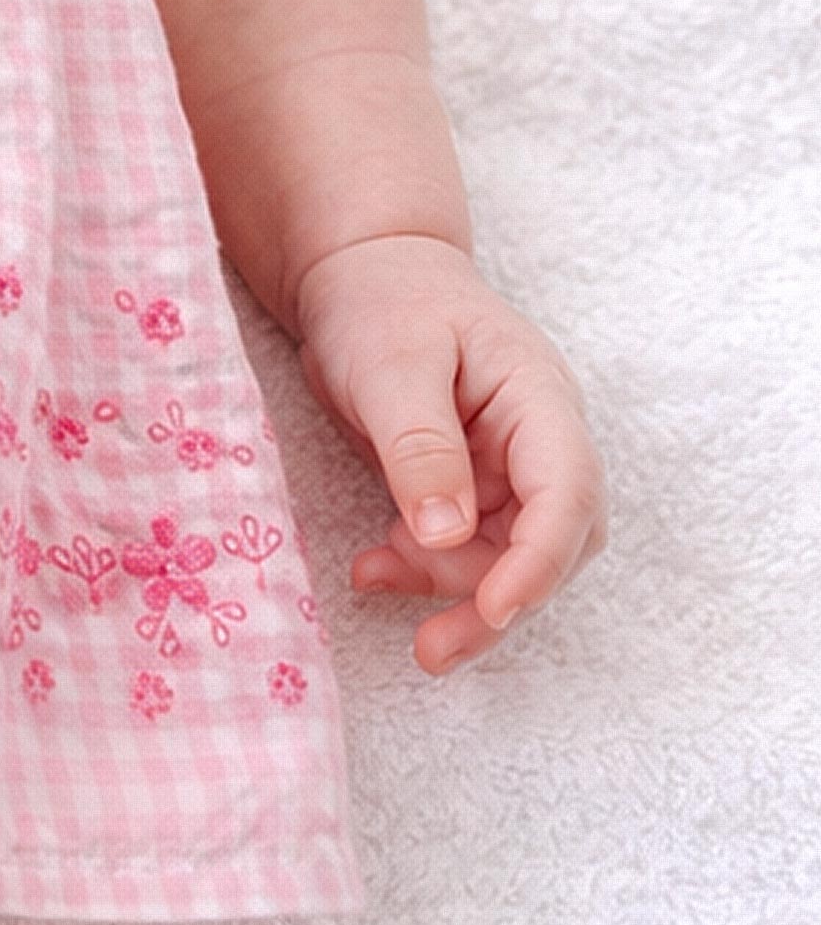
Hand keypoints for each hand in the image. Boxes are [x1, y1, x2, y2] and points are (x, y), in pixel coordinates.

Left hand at [292, 232, 606, 674]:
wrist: (357, 274)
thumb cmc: (381, 300)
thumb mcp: (392, 362)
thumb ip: (421, 444)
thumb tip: (448, 535)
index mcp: (541, 401)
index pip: (567, 494)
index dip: (540, 562)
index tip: (496, 608)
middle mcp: (538, 444)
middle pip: (549, 545)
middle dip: (498, 602)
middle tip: (434, 649)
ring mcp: (507, 470)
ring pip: (504, 559)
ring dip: (452, 591)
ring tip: (374, 581)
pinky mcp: (469, 490)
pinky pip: (461, 549)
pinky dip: (421, 568)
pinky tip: (371, 568)